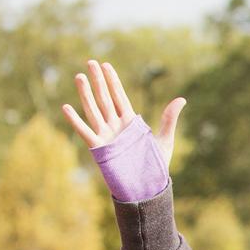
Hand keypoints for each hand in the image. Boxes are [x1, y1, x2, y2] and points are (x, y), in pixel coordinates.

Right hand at [61, 58, 183, 170]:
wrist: (147, 186)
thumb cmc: (155, 165)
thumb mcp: (165, 139)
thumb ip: (169, 119)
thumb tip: (182, 99)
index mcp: (130, 122)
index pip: (119, 96)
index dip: (113, 81)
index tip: (106, 65)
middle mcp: (115, 126)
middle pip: (105, 98)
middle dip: (98, 81)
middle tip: (90, 62)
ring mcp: (106, 135)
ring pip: (93, 110)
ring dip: (86, 94)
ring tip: (79, 77)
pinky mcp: (99, 148)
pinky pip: (85, 132)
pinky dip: (75, 121)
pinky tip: (66, 107)